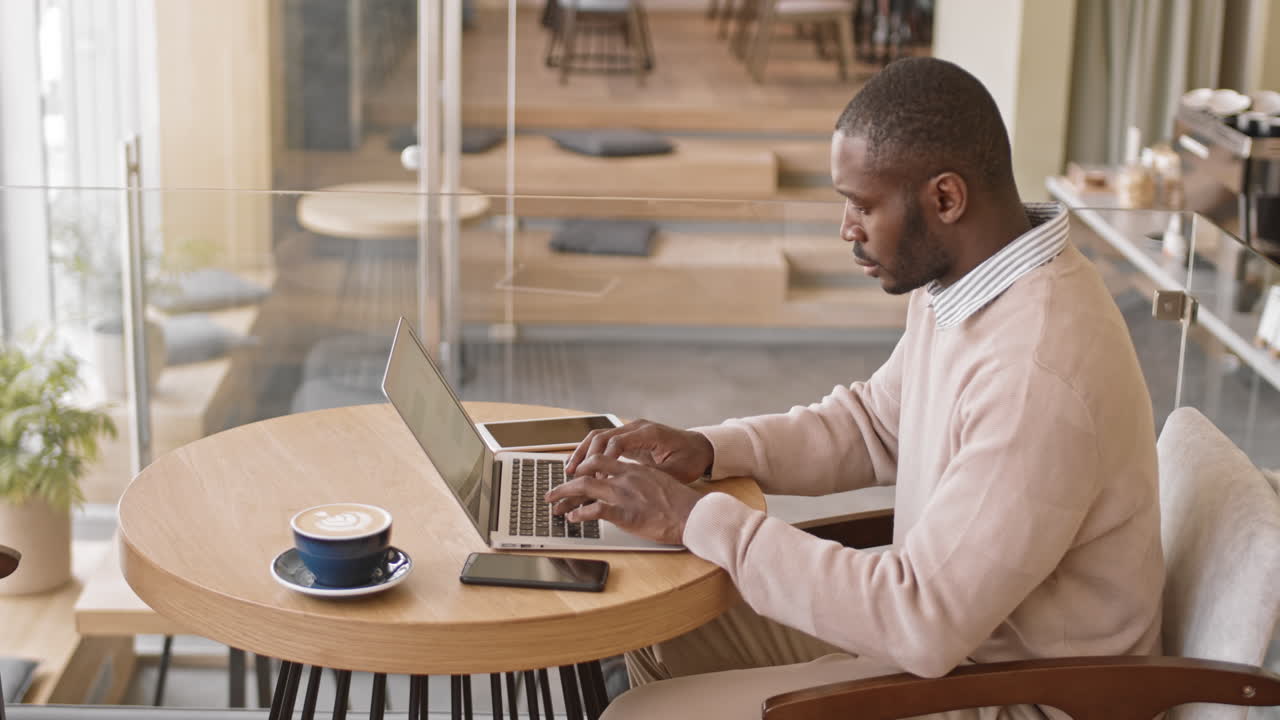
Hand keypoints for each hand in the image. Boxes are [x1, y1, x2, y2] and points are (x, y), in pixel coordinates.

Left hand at [545, 456, 703, 545]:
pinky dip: (580, 513)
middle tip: (554, 489)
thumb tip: (631, 481)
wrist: (693, 514)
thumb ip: (641, 478)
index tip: (574, 473)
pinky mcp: (624, 513)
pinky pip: (594, 510)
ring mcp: (624, 494)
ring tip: (554, 503)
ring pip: (584, 486)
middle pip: (587, 469)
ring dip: (565, 494)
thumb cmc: (680, 502)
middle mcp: (626, 477)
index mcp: (634, 468)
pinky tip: (573, 517)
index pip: (601, 459)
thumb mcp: (659, 480)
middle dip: (566, 479)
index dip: (583, 465)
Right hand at [565, 419, 713, 483]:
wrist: (701, 447)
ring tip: (569, 471)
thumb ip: (652, 477)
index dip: (602, 461)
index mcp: (649, 433)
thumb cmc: (690, 459)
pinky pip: (604, 441)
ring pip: (598, 436)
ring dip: (583, 453)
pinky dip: (591, 453)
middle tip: (571, 475)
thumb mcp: (675, 472)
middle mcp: (637, 427)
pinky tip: (582, 467)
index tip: (594, 479)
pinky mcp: (629, 436)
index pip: (616, 442)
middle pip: (602, 436)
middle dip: (584, 455)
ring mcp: (632, 430)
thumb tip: (630, 488)